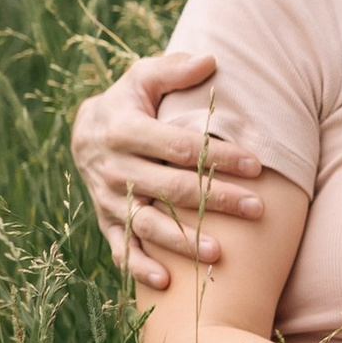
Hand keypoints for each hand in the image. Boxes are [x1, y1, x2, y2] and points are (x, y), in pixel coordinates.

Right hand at [71, 51, 265, 290]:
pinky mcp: (105, 220)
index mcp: (124, 129)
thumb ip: (173, 70)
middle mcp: (114, 168)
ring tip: (218, 254)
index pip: (181, 147)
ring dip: (182, 240)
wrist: (84, 131)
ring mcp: (107, 198)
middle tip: (256, 210)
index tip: (257, 165)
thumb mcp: (143, 78)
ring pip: (147, 223)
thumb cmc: (129, 101)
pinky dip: (139, 267)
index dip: (219, 156)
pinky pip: (120, 248)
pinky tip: (166, 283)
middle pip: (171, 188)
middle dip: (215, 199)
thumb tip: (210, 59)